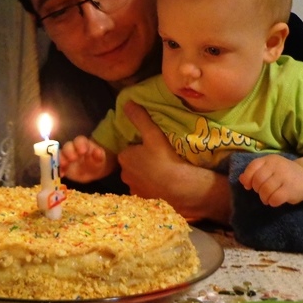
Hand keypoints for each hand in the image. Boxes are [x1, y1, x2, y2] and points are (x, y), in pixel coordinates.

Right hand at [60, 135, 109, 182]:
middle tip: (73, 158)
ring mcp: (66, 157)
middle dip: (69, 151)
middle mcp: (72, 148)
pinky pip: (57, 166)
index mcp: (83, 144)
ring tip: (64, 165)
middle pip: (68, 146)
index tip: (83, 151)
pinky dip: (58, 169)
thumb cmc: (96, 162)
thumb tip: (98, 151)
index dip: (80, 144)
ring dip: (61, 159)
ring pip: (60, 154)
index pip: (79, 140)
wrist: (92, 171)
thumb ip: (99, 155)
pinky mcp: (62, 165)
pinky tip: (61, 174)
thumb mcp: (100, 159)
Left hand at [118, 101, 231, 222]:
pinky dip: (150, 186)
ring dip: (146, 174)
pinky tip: (162, 183)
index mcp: (124, 157)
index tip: (151, 147)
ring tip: (162, 170)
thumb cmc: (165, 158)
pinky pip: (144, 189)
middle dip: (140, 161)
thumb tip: (127, 102)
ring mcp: (133, 188)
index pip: (128, 150)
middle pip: (132, 164)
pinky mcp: (142, 200)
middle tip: (158, 158)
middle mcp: (124, 174)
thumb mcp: (153, 134)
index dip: (139, 147)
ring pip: (138, 177)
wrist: (179, 187)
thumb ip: (140, 118)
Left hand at [239, 154, 302, 206]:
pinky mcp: (291, 189)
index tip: (249, 186)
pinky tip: (275, 201)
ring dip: (264, 198)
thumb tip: (241, 179)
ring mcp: (284, 177)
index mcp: (270, 159)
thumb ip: (256, 172)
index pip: (253, 167)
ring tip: (268, 198)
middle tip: (262, 192)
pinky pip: (275, 198)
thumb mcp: (270, 169)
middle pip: (258, 180)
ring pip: (265, 190)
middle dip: (257, 189)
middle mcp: (277, 166)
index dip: (248, 178)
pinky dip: (272, 202)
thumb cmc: (285, 174)